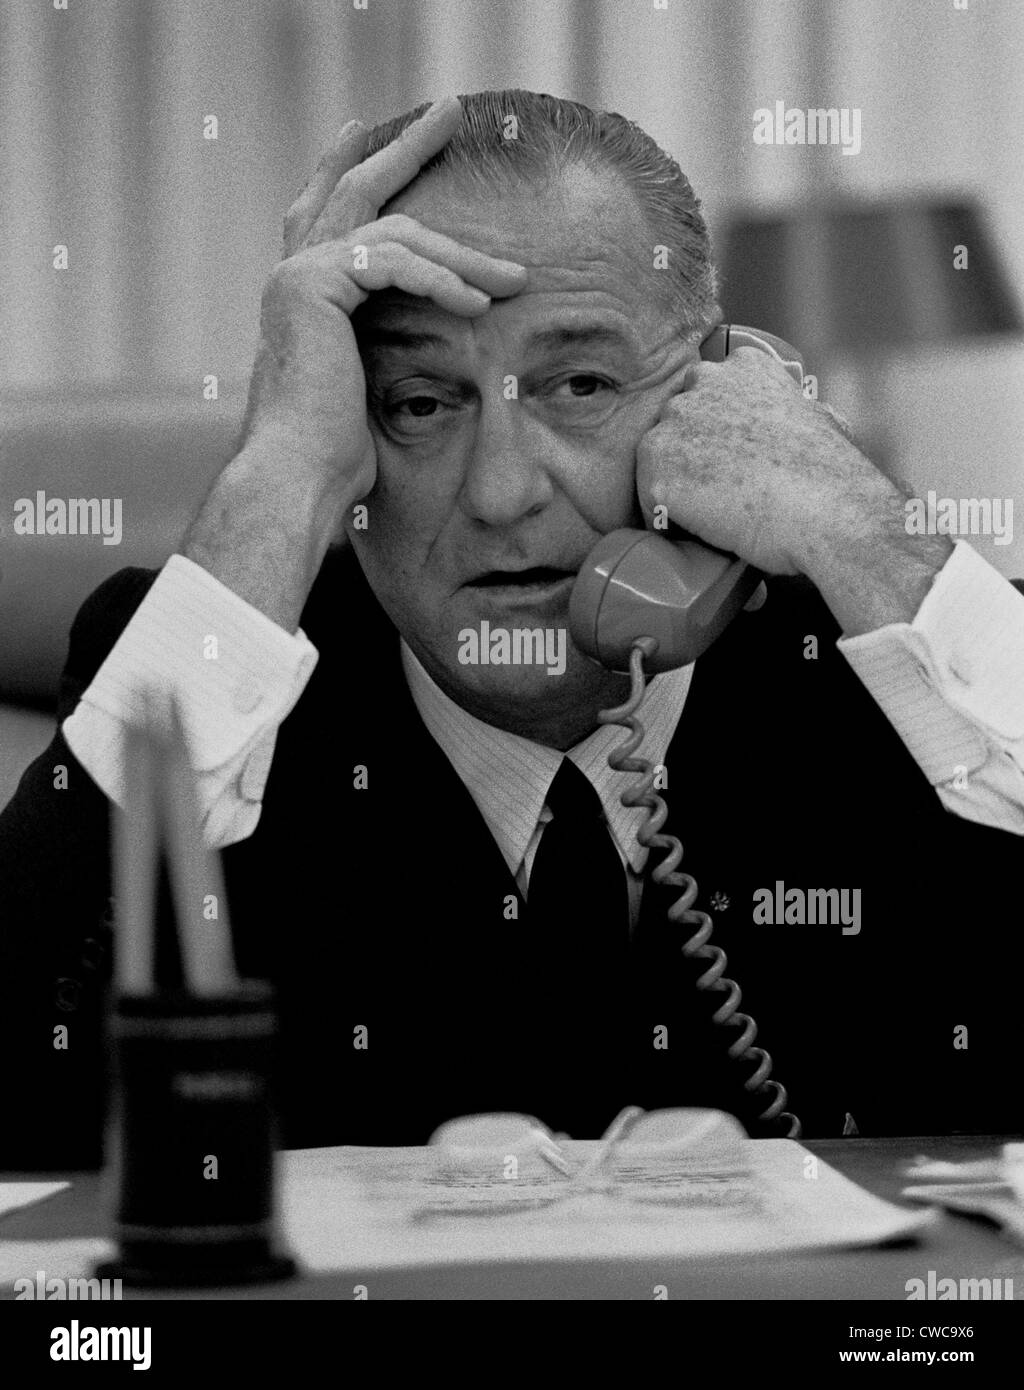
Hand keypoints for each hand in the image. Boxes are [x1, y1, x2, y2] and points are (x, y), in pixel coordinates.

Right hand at [239, 95, 527, 507]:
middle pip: (355, 189)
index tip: (373, 134)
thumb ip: (385, 354)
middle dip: (405, 148)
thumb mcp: (371, 394)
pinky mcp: (312, 284)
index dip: (354, 171)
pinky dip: (443, 281)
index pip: (332, 217)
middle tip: (450, 111)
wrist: (299, 477)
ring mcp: (298, 275)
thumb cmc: (336, 459)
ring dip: (464, 253)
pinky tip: (481, 304)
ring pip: (396, 231)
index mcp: (302, 297)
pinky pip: (394, 262)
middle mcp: (293, 275)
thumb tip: (428, 369)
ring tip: (516, 276)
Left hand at [635, 347, 897, 577]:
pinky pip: (648, 498)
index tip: (726, 448)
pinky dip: (664, 517)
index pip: (709, 386)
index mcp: (744, 367)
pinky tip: (691, 531)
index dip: (714, 422)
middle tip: (716, 485)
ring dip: (674, 482)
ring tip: (707, 512)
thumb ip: (799, 409)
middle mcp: (702, 385)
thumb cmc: (831, 475)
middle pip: (676, 418)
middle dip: (689, 450)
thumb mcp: (823, 419)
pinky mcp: (658, 471)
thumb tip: (810, 418)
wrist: (823, 511)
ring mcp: (675, 426)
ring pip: (657, 456)